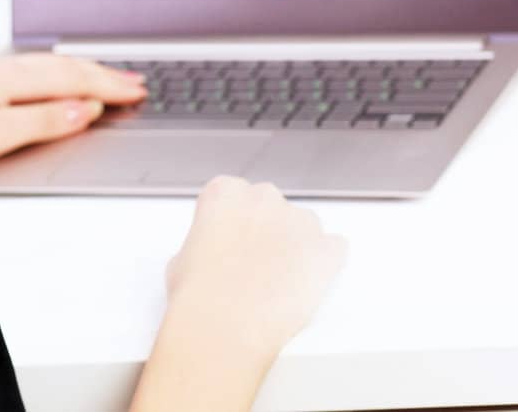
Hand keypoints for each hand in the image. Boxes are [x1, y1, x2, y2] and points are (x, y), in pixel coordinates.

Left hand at [0, 51, 148, 174]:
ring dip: (83, 72)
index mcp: (10, 77)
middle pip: (65, 67)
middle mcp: (1, 68)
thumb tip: (85, 109)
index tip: (138, 92)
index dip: (109, 86)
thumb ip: (42, 121)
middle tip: (137, 83)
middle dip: (104, 75)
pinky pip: (31, 72)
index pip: (73, 78)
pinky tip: (57, 83)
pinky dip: (57, 76)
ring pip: (48, 67)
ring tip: (108, 79)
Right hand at [163, 175, 345, 354]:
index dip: (232, 223)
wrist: (224, 326)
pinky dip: (325, 262)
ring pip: (304, 225)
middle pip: (270, 205)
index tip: (230, 243)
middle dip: (265, 229)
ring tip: (280, 281)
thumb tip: (214, 257)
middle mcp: (264, 197)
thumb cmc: (198, 296)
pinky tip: (308, 283)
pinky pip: (335, 248)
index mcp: (224, 192)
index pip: (233, 194)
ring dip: (295, 244)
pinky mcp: (326, 251)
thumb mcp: (182, 258)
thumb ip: (205, 243)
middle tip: (254, 265)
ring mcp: (299, 222)